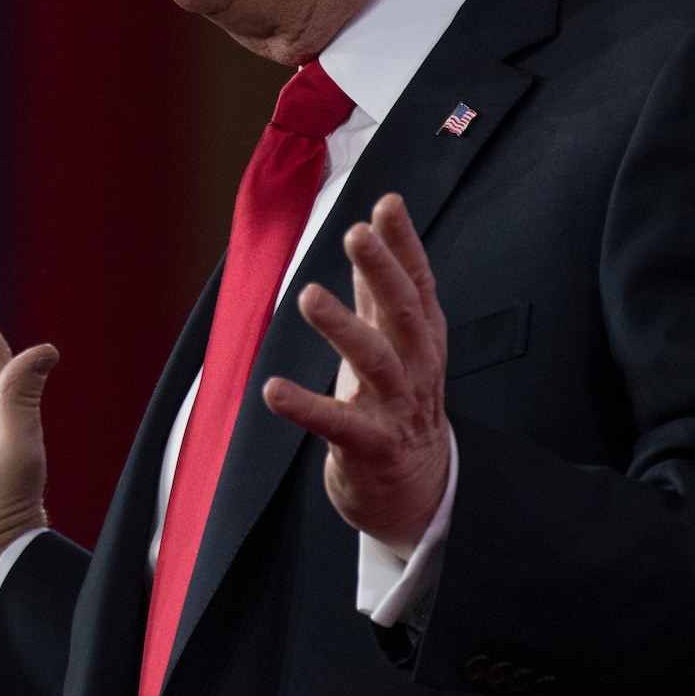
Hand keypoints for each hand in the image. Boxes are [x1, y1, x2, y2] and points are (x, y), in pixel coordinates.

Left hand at [262, 192, 450, 554]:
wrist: (419, 492)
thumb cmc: (397, 405)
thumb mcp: (394, 343)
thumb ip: (378, 289)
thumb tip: (371, 225)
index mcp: (422, 341)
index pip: (419, 285)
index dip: (406, 244)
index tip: (388, 203)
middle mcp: (416, 369)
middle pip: (406, 314)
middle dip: (383, 272)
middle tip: (356, 233)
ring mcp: (396, 409)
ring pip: (377, 362)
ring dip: (343, 328)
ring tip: (308, 295)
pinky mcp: (370, 448)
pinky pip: (338, 424)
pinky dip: (305, 406)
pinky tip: (272, 389)